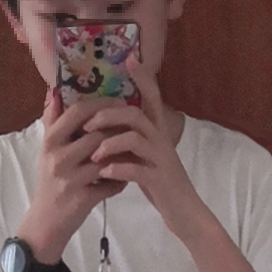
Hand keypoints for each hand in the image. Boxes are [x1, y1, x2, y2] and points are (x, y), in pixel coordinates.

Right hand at [19, 90, 128, 261]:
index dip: (102, 104)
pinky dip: (121, 179)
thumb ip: (52, 121)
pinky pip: (111, 183)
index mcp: (50, 141)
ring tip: (133, 150)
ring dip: (123, 154)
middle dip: (118, 130)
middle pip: (97, 133)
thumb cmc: (49, 181)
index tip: (119, 102)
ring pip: (107, 158)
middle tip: (133, 127)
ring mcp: (71, 179)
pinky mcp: (83, 199)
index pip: (78, 112)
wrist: (45, 222)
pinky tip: (126, 175)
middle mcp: (58, 158)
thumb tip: (56, 92)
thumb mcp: (46, 150)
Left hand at [82, 56, 203, 243]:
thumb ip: (131, 138)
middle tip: (87, 125)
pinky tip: (104, 174)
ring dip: (110, 143)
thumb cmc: (160, 183)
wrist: (184, 212)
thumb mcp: (147, 156)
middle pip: (135, 115)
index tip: (131, 59)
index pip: (153, 98)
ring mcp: (161, 159)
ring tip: (93, 155)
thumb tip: (107, 123)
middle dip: (108, 115)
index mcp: (158, 132)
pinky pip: (136, 170)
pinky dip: (117, 169)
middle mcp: (161, 140)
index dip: (144, 78)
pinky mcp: (159, 180)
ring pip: (135, 139)